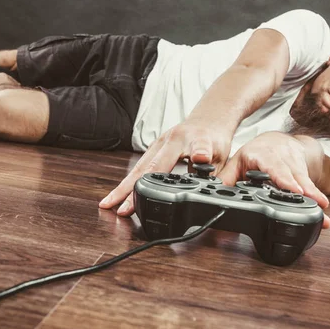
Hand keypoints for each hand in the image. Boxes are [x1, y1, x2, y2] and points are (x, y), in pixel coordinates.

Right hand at [99, 119, 232, 215]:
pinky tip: (119, 195)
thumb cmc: (214, 139)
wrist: (207, 120)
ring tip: (108, 204)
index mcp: (194, 140)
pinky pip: (139, 166)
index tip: (182, 171)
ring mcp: (159, 143)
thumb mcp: (221, 154)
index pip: (193, 152)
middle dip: (132, 189)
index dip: (190, 161)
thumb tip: (206, 186)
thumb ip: (213, 171)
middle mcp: (171, 140)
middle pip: (149, 167)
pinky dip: (128, 182)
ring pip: (138, 168)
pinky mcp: (153, 149)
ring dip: (123, 187)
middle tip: (119, 208)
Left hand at [217, 132, 329, 228]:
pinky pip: (310, 184)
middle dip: (303, 190)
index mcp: (261, 155)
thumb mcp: (238, 162)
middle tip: (312, 202)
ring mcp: (294, 163)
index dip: (283, 177)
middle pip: (293, 174)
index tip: (292, 188)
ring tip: (321, 212)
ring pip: (305, 180)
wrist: (277, 140)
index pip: (273, 166)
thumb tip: (212, 193)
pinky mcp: (304, 170)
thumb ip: (227, 178)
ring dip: (314, 196)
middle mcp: (281, 157)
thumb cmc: (256, 153)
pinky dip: (317, 197)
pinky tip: (323, 210)